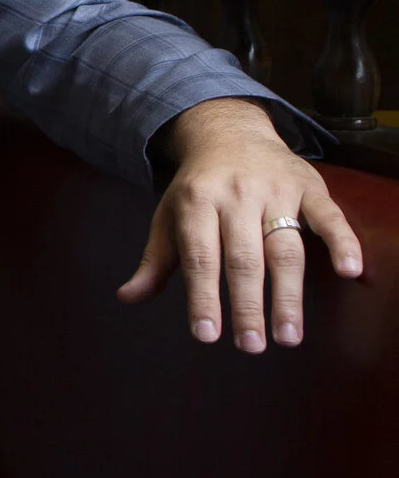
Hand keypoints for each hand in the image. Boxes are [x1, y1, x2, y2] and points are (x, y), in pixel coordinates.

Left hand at [117, 97, 364, 351]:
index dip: (203, 298)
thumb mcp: (169, 217)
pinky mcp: (310, 185)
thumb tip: (127, 298)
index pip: (200, 258)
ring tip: (288, 336)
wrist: (230, 132)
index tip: (206, 336)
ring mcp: (276, 189)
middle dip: (248, 305)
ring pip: (285, 247)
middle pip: (244, 258)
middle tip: (251, 346)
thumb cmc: (197, 188)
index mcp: (196, 202)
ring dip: (289, 294)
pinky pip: (330, 216)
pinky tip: (350, 272)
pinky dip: (342, 242)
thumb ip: (155, 261)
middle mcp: (236, 195)